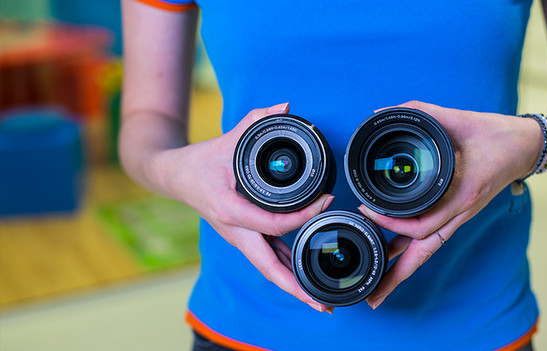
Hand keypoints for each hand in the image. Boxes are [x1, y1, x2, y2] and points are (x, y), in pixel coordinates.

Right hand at [153, 103, 334, 312]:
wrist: (174, 177)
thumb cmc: (200, 162)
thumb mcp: (227, 139)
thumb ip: (256, 121)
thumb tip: (286, 107)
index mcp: (230, 210)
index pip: (273, 223)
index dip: (303, 216)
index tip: (326, 201)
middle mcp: (234, 231)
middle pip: (269, 267)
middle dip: (296, 288)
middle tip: (324, 304)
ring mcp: (238, 238)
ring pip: (268, 269)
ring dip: (293, 287)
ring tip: (321, 303)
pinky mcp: (242, 238)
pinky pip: (267, 258)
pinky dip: (286, 271)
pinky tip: (304, 278)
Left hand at [360, 100, 542, 308]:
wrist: (525, 145)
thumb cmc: (495, 134)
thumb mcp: (457, 118)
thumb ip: (418, 112)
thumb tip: (381, 113)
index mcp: (461, 195)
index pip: (420, 225)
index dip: (390, 223)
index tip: (366, 210)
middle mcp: (460, 213)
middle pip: (424, 253)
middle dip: (397, 276)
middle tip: (373, 298)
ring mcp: (460, 216)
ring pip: (428, 251)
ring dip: (404, 270)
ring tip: (380, 289)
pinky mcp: (458, 214)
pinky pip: (433, 238)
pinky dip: (413, 250)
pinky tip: (396, 255)